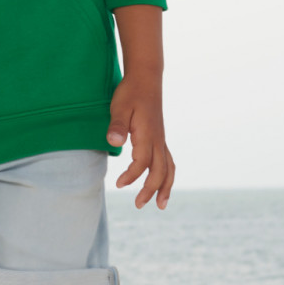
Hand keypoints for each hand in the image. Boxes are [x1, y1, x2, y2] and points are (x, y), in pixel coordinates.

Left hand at [106, 72, 174, 209]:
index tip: (119, 184)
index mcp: (147, 135)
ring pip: (169, 168)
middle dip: (150, 190)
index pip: (142, 163)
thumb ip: (117, 125)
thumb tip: (114, 142)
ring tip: (160, 205)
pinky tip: (162, 183)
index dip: (131, 176)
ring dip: (165, 187)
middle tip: (138, 205)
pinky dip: (168, 175)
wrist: (146, 79)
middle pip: (160, 172)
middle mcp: (158, 140)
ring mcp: (161, 139)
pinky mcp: (160, 137)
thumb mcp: (119, 107)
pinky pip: (169, 161)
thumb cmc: (130, 93)